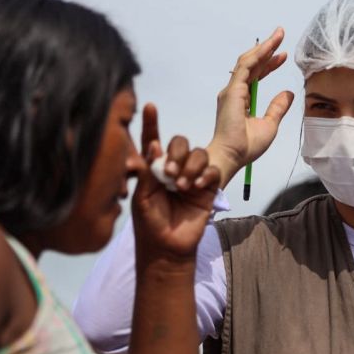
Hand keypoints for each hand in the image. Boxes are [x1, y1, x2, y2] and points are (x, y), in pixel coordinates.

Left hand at [132, 103, 220, 259]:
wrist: (167, 246)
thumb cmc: (149, 222)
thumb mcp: (142, 196)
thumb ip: (147, 171)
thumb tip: (154, 144)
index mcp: (153, 167)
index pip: (152, 140)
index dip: (151, 123)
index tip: (149, 107)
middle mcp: (173, 167)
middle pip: (180, 143)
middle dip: (176, 152)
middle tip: (169, 172)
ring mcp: (191, 176)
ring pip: (198, 154)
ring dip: (190, 165)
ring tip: (181, 185)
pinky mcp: (207, 188)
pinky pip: (212, 171)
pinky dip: (205, 175)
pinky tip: (196, 186)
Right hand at [205, 27, 294, 187]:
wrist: (233, 156)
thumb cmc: (246, 146)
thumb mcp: (270, 124)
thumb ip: (277, 107)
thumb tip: (288, 93)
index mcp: (241, 100)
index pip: (256, 76)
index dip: (270, 65)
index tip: (283, 56)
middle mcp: (234, 93)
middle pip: (252, 65)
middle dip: (267, 49)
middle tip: (281, 35)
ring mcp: (231, 91)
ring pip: (248, 62)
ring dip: (263, 48)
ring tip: (278, 36)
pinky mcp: (232, 91)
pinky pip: (245, 67)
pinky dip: (257, 56)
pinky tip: (269, 48)